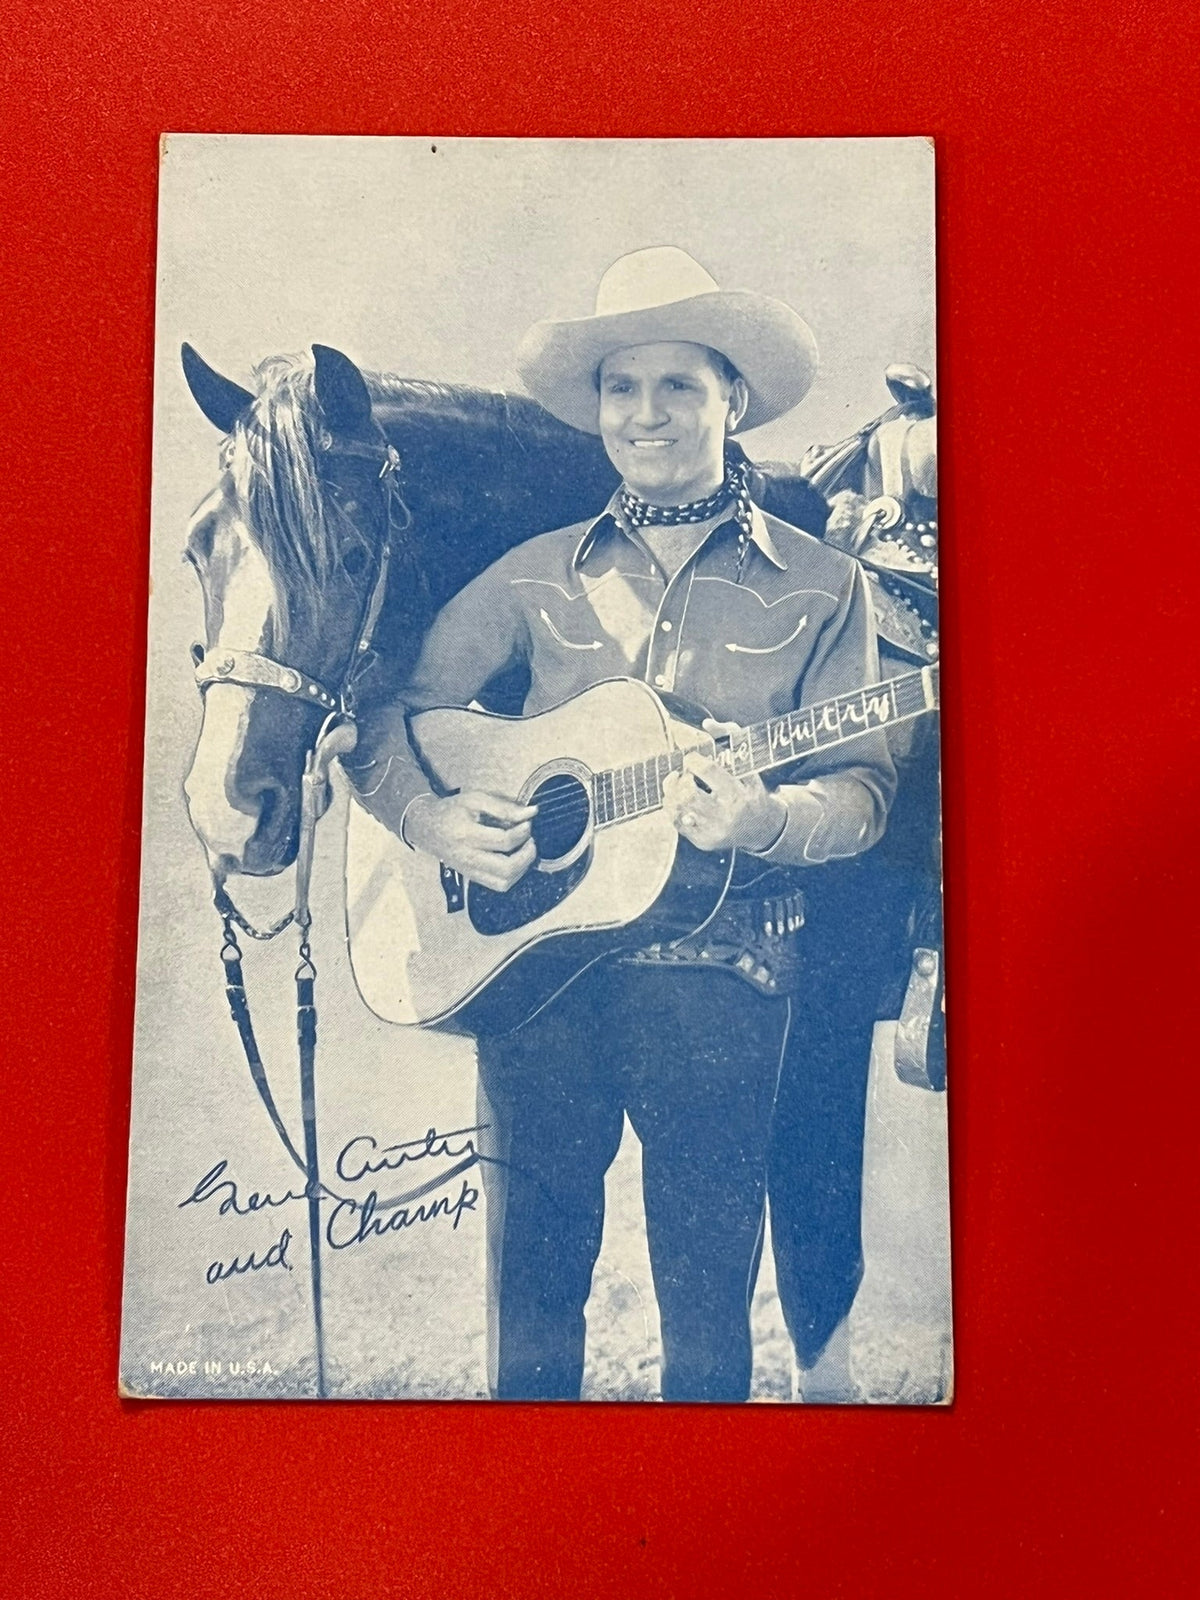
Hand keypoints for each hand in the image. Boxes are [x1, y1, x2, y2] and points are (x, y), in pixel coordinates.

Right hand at [403, 790, 537, 891]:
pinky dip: (513, 875)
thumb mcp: (475, 799)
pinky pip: (498, 885)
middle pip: (506, 868)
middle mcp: (468, 858)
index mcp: (467, 835)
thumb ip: (504, 807)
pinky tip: (516, 860)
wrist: (427, 828)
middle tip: (530, 840)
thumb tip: (532, 812)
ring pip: (504, 882)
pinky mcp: (472, 877)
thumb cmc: (452, 811)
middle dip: (527, 855)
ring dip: (522, 868)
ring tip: (524, 850)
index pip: (503, 841)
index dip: (523, 832)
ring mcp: (470, 871)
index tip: (528, 822)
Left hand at [661, 718, 786, 853]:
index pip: (708, 770)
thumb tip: (706, 724)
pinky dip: (673, 808)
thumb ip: (730, 736)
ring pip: (678, 810)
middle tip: (683, 774)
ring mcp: (714, 831)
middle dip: (680, 779)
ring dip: (671, 793)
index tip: (692, 759)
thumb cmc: (752, 789)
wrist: (762, 827)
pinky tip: (679, 800)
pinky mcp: (704, 842)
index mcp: (739, 793)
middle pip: (688, 794)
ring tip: (677, 785)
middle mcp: (726, 815)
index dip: (692, 760)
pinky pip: (677, 823)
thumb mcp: (749, 762)